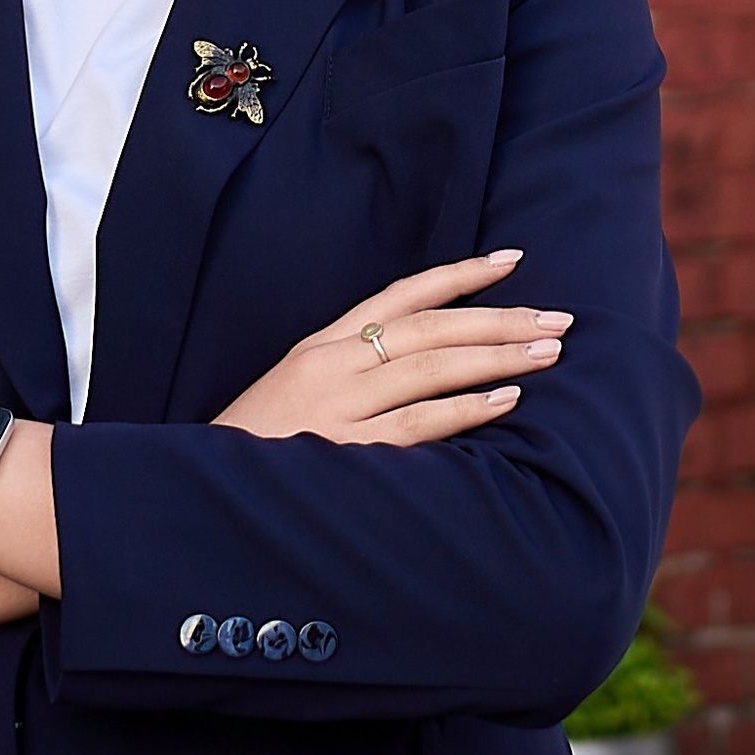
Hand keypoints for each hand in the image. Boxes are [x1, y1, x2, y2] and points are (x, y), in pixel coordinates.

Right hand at [212, 251, 569, 448]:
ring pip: (432, 366)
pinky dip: (465, 408)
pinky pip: (417, 422)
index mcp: (320, 345)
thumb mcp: (295, 395)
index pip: (401, 295)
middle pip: (431, 325)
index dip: (459, 275)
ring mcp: (336, 405)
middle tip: (558, 318)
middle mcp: (330, 363)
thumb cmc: (254, 451)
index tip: (512, 261)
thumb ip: (350, 375)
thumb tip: (424, 366)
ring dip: (497, 354)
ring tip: (549, 351)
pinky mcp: (342, 450)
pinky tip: (506, 400)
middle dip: (500, 318)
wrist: (195, 493)